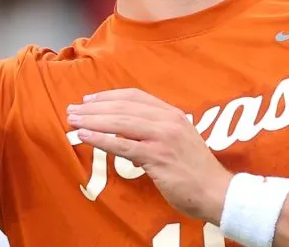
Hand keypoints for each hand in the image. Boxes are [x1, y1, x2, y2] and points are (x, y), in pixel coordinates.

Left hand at [67, 88, 232, 223]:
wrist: (216, 192)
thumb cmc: (195, 171)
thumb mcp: (178, 141)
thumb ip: (155, 133)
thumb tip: (125, 135)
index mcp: (173, 114)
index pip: (135, 96)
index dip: (108, 96)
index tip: (89, 100)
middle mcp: (168, 120)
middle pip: (123, 107)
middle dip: (94, 107)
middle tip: (72, 110)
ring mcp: (163, 137)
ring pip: (120, 123)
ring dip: (92, 120)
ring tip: (73, 121)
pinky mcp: (157, 157)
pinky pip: (123, 146)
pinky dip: (101, 139)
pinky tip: (85, 137)